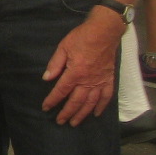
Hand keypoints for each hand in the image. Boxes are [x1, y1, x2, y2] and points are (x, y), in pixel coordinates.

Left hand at [41, 10, 120, 124]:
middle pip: (76, 101)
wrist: (104, 32)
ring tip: (75, 123)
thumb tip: (47, 78)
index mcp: (75, 73)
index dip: (52, 100)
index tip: (46, 108)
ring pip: (91, 103)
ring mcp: (100, 81)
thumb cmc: (81, 38)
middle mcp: (88, 81)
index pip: (61, 91)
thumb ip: (55, 64)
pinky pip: (106, 97)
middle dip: (67, 113)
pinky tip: (96, 114)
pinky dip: (102, 106)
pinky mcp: (109, 79)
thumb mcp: (63, 47)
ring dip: (82, 114)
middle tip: (60, 121)